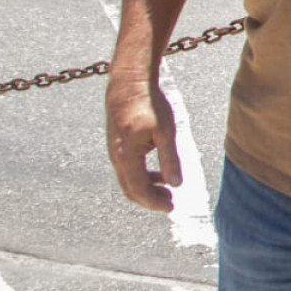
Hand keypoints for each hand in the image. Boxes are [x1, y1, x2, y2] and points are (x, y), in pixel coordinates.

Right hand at [106, 73, 181, 211]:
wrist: (129, 82)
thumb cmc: (149, 103)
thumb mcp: (166, 131)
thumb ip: (170, 159)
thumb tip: (176, 184)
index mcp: (127, 156)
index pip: (139, 190)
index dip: (155, 202)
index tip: (172, 208)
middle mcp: (116, 157)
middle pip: (130, 190)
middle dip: (150, 200)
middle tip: (170, 204)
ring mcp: (114, 152)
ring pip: (128, 180)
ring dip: (147, 189)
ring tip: (167, 190)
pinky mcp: (117, 145)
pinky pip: (128, 169)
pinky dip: (142, 176)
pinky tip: (159, 174)